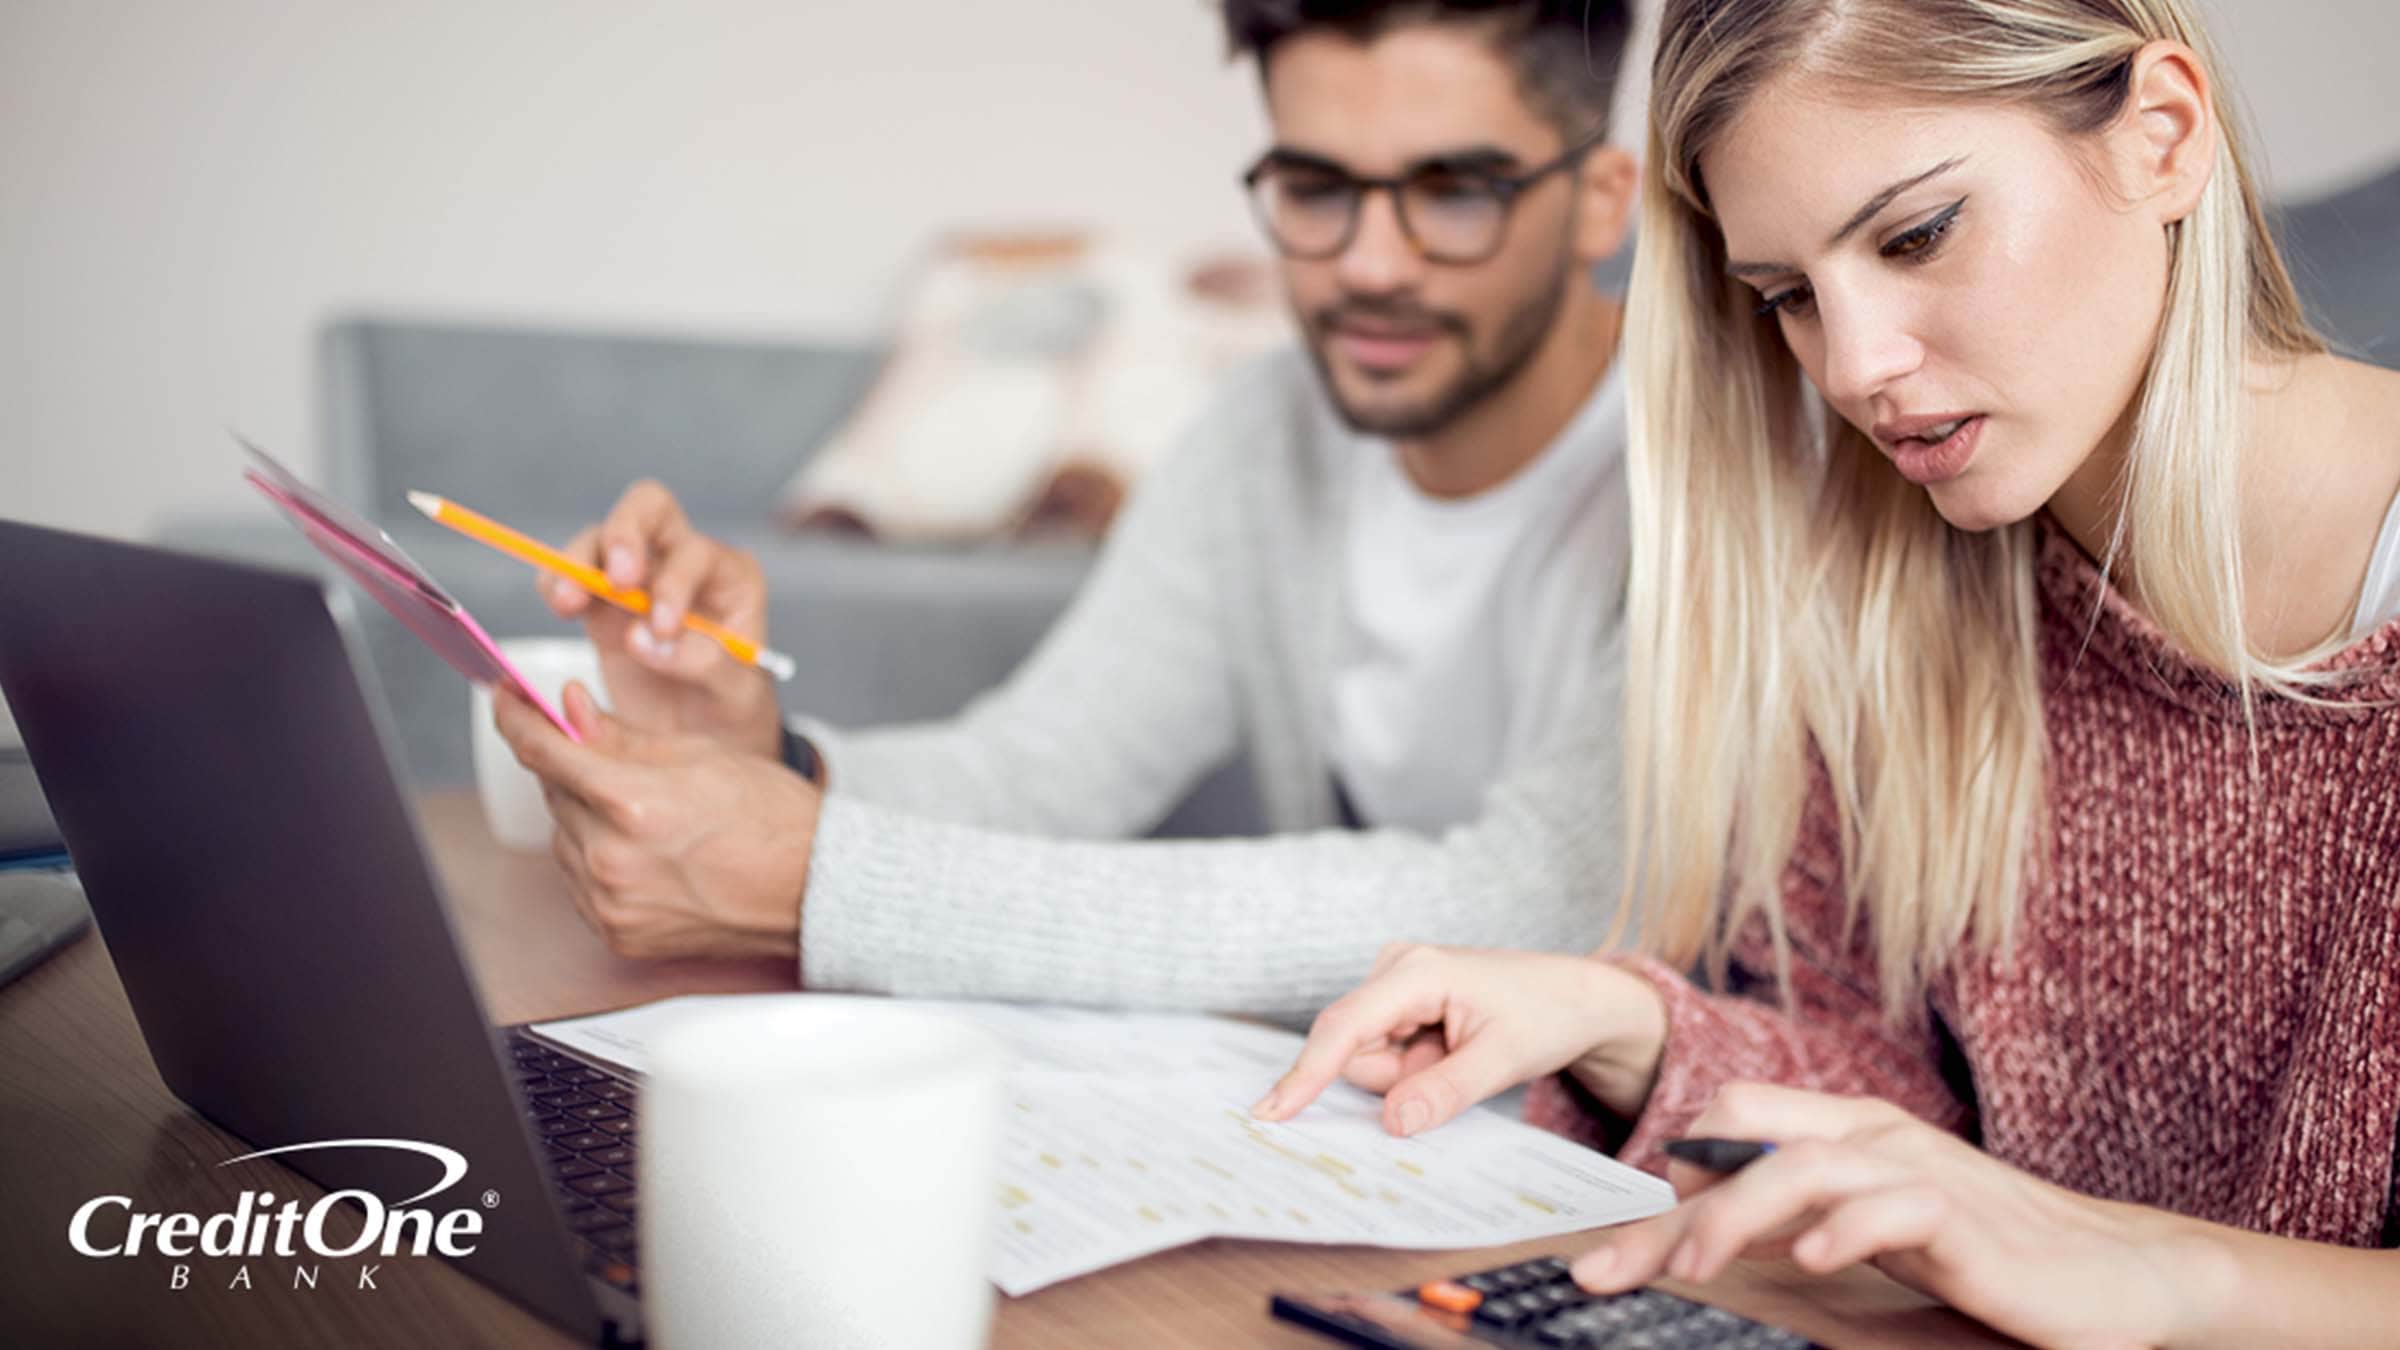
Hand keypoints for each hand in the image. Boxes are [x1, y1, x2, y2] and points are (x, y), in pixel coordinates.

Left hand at [492, 680, 816, 959]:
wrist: (812, 889)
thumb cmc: (772, 818)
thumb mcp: (697, 753)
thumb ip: (618, 734)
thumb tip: (568, 709)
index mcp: (632, 802)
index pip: (543, 751)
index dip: (515, 718)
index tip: (505, 699)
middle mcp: (612, 857)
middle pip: (553, 793)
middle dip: (570, 766)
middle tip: (602, 753)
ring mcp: (611, 902)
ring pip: (564, 839)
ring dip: (585, 815)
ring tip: (645, 812)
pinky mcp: (617, 932)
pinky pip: (581, 882)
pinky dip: (597, 858)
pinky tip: (643, 849)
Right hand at [542, 479, 781, 756]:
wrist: (705, 734)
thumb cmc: (732, 705)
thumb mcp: (736, 691)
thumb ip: (702, 661)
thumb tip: (643, 637)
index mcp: (730, 577)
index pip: (697, 553)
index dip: (675, 583)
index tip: (662, 628)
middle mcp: (683, 564)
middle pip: (649, 509)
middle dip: (625, 533)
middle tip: (614, 579)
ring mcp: (637, 579)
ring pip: (599, 539)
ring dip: (577, 562)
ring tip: (567, 602)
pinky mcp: (601, 604)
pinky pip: (569, 574)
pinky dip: (556, 581)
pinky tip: (560, 605)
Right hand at [1252, 944, 1668, 1137]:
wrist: (1574, 998)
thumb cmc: (1544, 1015)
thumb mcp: (1503, 1061)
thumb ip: (1444, 1092)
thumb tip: (1392, 1123)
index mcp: (1417, 970)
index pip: (1345, 1027)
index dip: (1307, 1073)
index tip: (1271, 1112)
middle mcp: (1396, 967)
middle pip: (1355, 1051)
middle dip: (1397, 1077)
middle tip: (1455, 1065)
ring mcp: (1395, 983)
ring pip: (1367, 1058)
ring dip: (1409, 1074)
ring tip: (1459, 1054)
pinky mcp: (1399, 1001)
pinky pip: (1383, 1054)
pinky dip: (1413, 1066)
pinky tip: (1450, 1050)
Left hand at [1570, 1084, 2214, 1349]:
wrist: (2123, 1275)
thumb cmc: (1991, 1257)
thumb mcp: (1876, 1234)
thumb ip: (1800, 1223)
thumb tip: (1703, 1239)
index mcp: (1844, 1131)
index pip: (1724, 1130)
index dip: (1660, 1188)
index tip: (1604, 1251)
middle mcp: (1871, 1136)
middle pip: (1741, 1135)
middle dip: (1669, 1205)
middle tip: (1607, 1271)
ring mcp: (1919, 1172)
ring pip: (1802, 1164)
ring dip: (1736, 1214)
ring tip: (1693, 1263)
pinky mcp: (1968, 1219)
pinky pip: (1897, 1207)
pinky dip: (1848, 1230)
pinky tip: (1813, 1262)